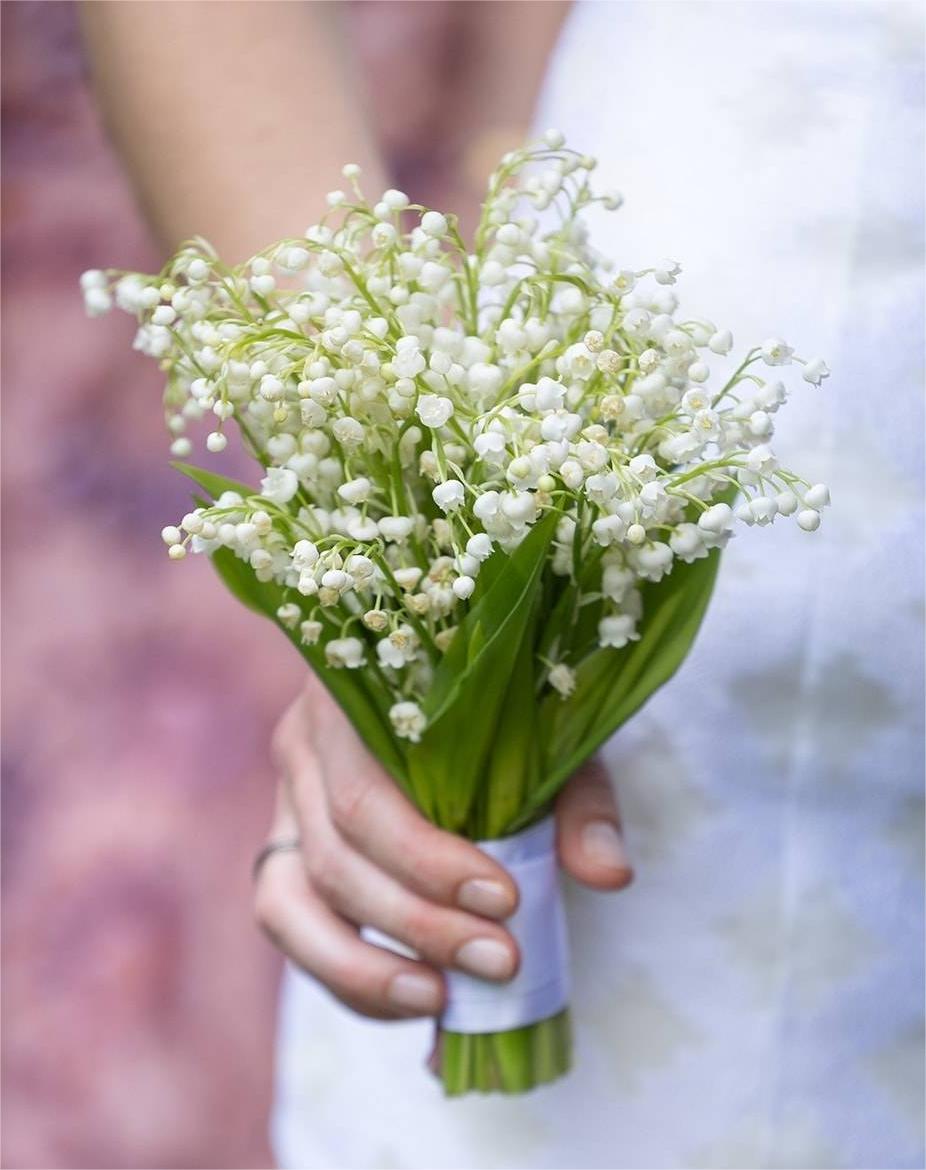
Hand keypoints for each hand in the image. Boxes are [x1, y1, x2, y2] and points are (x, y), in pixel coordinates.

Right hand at [254, 675, 633, 1019]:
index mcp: (352, 699)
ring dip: (363, 968)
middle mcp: (304, 747)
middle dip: (417, 924)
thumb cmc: (502, 708)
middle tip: (499, 961)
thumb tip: (608, 874)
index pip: (365, 796)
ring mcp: (288, 801)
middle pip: (334, 857)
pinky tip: (411, 995)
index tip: (505, 899)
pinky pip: (290, 924)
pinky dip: (345, 974)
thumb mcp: (549, 736)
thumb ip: (578, 800)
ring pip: (290, 903)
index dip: (425, 861)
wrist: (461, 689)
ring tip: (440, 999)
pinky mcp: (286, 849)